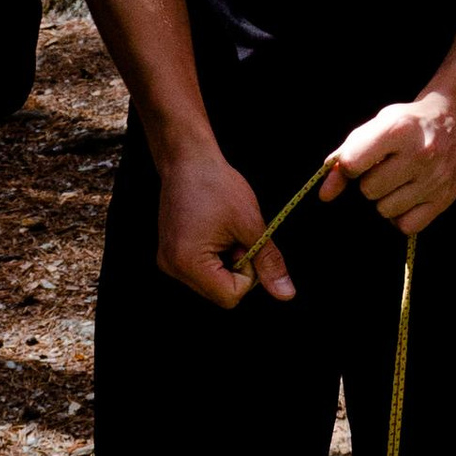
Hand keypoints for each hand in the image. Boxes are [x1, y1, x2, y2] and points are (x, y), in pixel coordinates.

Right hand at [157, 146, 292, 310]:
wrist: (188, 159)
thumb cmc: (218, 186)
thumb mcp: (251, 224)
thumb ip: (269, 262)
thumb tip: (286, 294)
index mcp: (188, 263)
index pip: (230, 296)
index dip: (248, 273)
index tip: (245, 243)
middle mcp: (172, 268)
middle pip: (220, 293)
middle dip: (237, 268)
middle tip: (235, 235)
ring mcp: (168, 262)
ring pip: (212, 282)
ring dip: (226, 261)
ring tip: (223, 231)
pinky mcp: (170, 254)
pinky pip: (201, 270)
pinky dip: (215, 256)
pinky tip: (213, 231)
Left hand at [325, 90, 455, 238]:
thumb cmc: (408, 124)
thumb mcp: (376, 127)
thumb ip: (346, 156)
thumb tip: (325, 195)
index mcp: (399, 128)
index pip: (353, 163)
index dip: (350, 165)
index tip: (361, 159)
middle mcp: (421, 154)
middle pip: (369, 190)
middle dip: (371, 181)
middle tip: (387, 167)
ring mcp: (435, 179)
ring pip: (385, 210)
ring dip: (386, 199)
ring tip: (401, 180)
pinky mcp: (445, 200)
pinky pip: (405, 226)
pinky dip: (401, 216)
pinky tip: (409, 196)